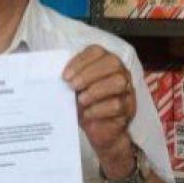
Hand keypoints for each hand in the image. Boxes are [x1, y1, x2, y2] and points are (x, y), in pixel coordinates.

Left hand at [63, 45, 135, 177]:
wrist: (101, 131)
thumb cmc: (86, 106)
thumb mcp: (76, 90)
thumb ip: (70, 80)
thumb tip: (54, 76)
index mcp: (104, 62)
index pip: (96, 51)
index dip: (80, 61)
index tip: (65, 76)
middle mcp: (120, 72)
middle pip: (112, 63)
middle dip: (89, 73)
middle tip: (72, 86)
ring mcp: (127, 89)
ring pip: (118, 82)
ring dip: (96, 90)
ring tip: (81, 100)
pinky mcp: (129, 108)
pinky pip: (117, 104)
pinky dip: (99, 109)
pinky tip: (87, 113)